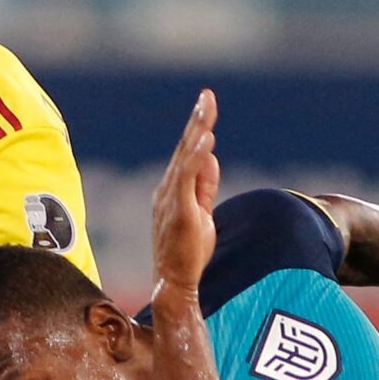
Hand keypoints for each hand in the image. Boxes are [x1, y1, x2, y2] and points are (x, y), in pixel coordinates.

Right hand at [150, 89, 220, 296]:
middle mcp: (167, 191)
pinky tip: (205, 141)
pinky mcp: (178, 212)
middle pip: (184, 149)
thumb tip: (211, 157)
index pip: (187, 153)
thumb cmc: (186, 253)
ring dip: (196, 132)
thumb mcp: (201, 213)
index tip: (207, 103)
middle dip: (197, 120)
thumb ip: (205, 186)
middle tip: (207, 95)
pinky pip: (187, 180)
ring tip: (206, 109)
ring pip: (185, 160)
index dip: (197, 128)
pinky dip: (196, 159)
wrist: (174, 284)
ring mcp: (170, 201)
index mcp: (172, 190)